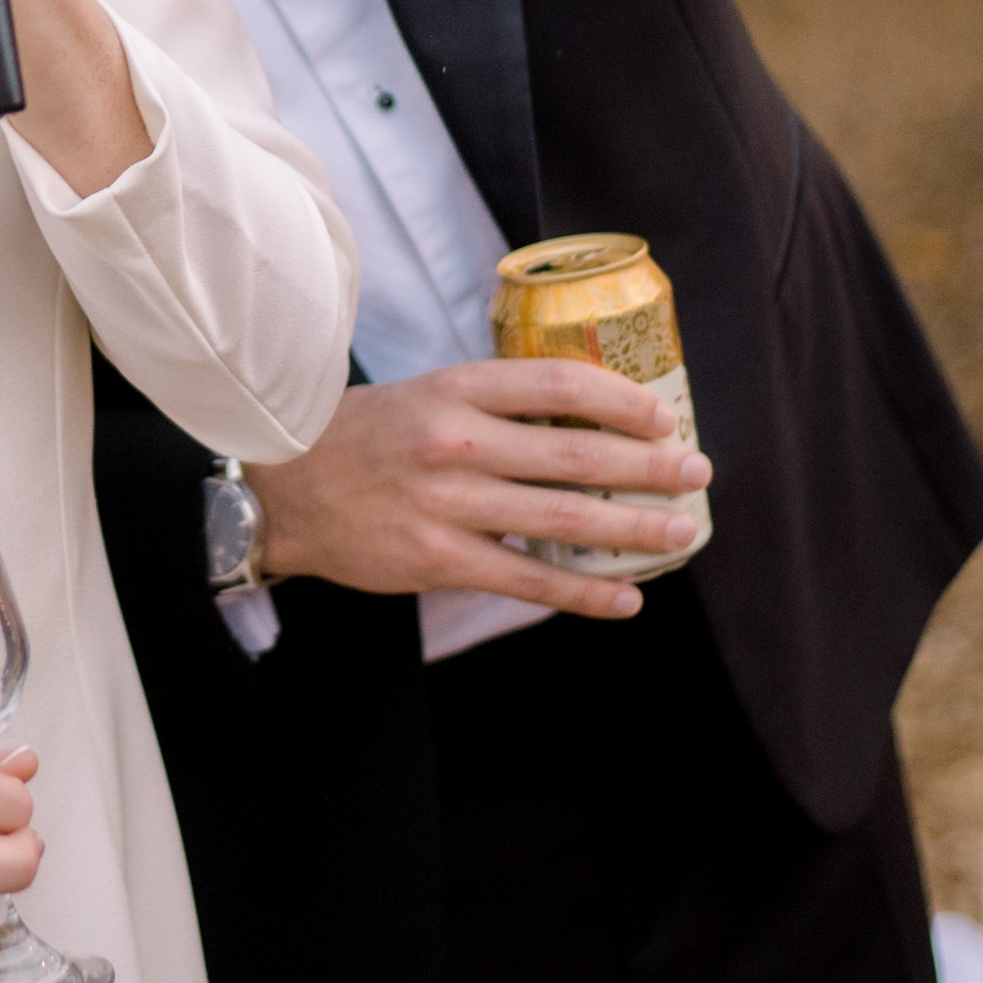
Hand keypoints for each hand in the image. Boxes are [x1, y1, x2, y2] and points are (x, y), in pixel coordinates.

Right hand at [249, 361, 711, 622]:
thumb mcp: (426, 393)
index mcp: (456, 388)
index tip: (662, 417)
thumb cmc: (365, 436)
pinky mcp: (438, 560)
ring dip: (633, 530)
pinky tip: (627, 598)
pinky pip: (529, 582)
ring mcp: (447, 505)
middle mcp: (455, 442)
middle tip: (697, 471)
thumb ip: (495, 402)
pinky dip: (585, 593)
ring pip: (563, 521)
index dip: (621, 400)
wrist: (284, 488)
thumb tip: (586, 416)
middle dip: (649, 467)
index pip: (557, 384)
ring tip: (679, 532)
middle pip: (575, 455)